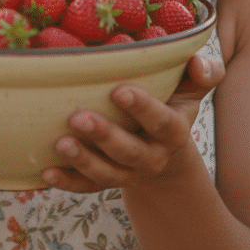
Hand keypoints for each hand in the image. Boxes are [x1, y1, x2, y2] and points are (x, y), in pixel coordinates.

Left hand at [41, 53, 224, 191]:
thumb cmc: (174, 106)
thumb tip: (195, 62)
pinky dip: (66, 181)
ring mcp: (128, 173)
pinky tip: (45, 171)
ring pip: (106, 173)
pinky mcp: (105, 181)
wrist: (166, 156)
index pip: (162, 123)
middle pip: (130, 151)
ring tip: (59, 142)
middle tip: (78, 117)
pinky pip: (86, 187)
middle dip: (105, 136)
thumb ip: (204, 73)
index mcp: (174, 131)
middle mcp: (152, 156)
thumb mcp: (193, 90)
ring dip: (82, 160)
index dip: (143, 109)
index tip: (120, 90)